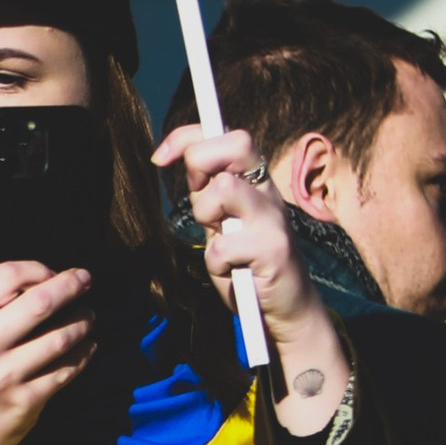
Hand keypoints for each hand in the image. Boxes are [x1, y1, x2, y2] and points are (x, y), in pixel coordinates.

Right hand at [0, 262, 94, 444]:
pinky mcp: (24, 403)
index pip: (6, 275)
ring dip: (82, 322)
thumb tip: (29, 286)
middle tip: (85, 281)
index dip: (38, 269)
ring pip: (60, 337)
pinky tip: (87, 348)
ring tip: (88, 317)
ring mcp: (4, 376)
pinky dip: (82, 355)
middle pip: (40, 301)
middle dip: (71, 286)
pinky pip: (65, 371)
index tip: (52, 273)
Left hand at [151, 125, 347, 433]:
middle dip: (202, 163)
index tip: (160, 157)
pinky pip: (222, 246)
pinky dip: (217, 263)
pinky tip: (231, 272)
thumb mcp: (222, 221)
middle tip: (199, 198)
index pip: (230, 136)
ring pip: (224, 189)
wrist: (285, 308)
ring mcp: (274, 220)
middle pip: (237, 144)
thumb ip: (206, 191)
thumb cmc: (247, 264)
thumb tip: (176, 156)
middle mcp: (268, 194)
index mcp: (255, 183)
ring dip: (206, 216)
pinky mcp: (274, 250)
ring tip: (220, 241)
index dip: (188, 137)